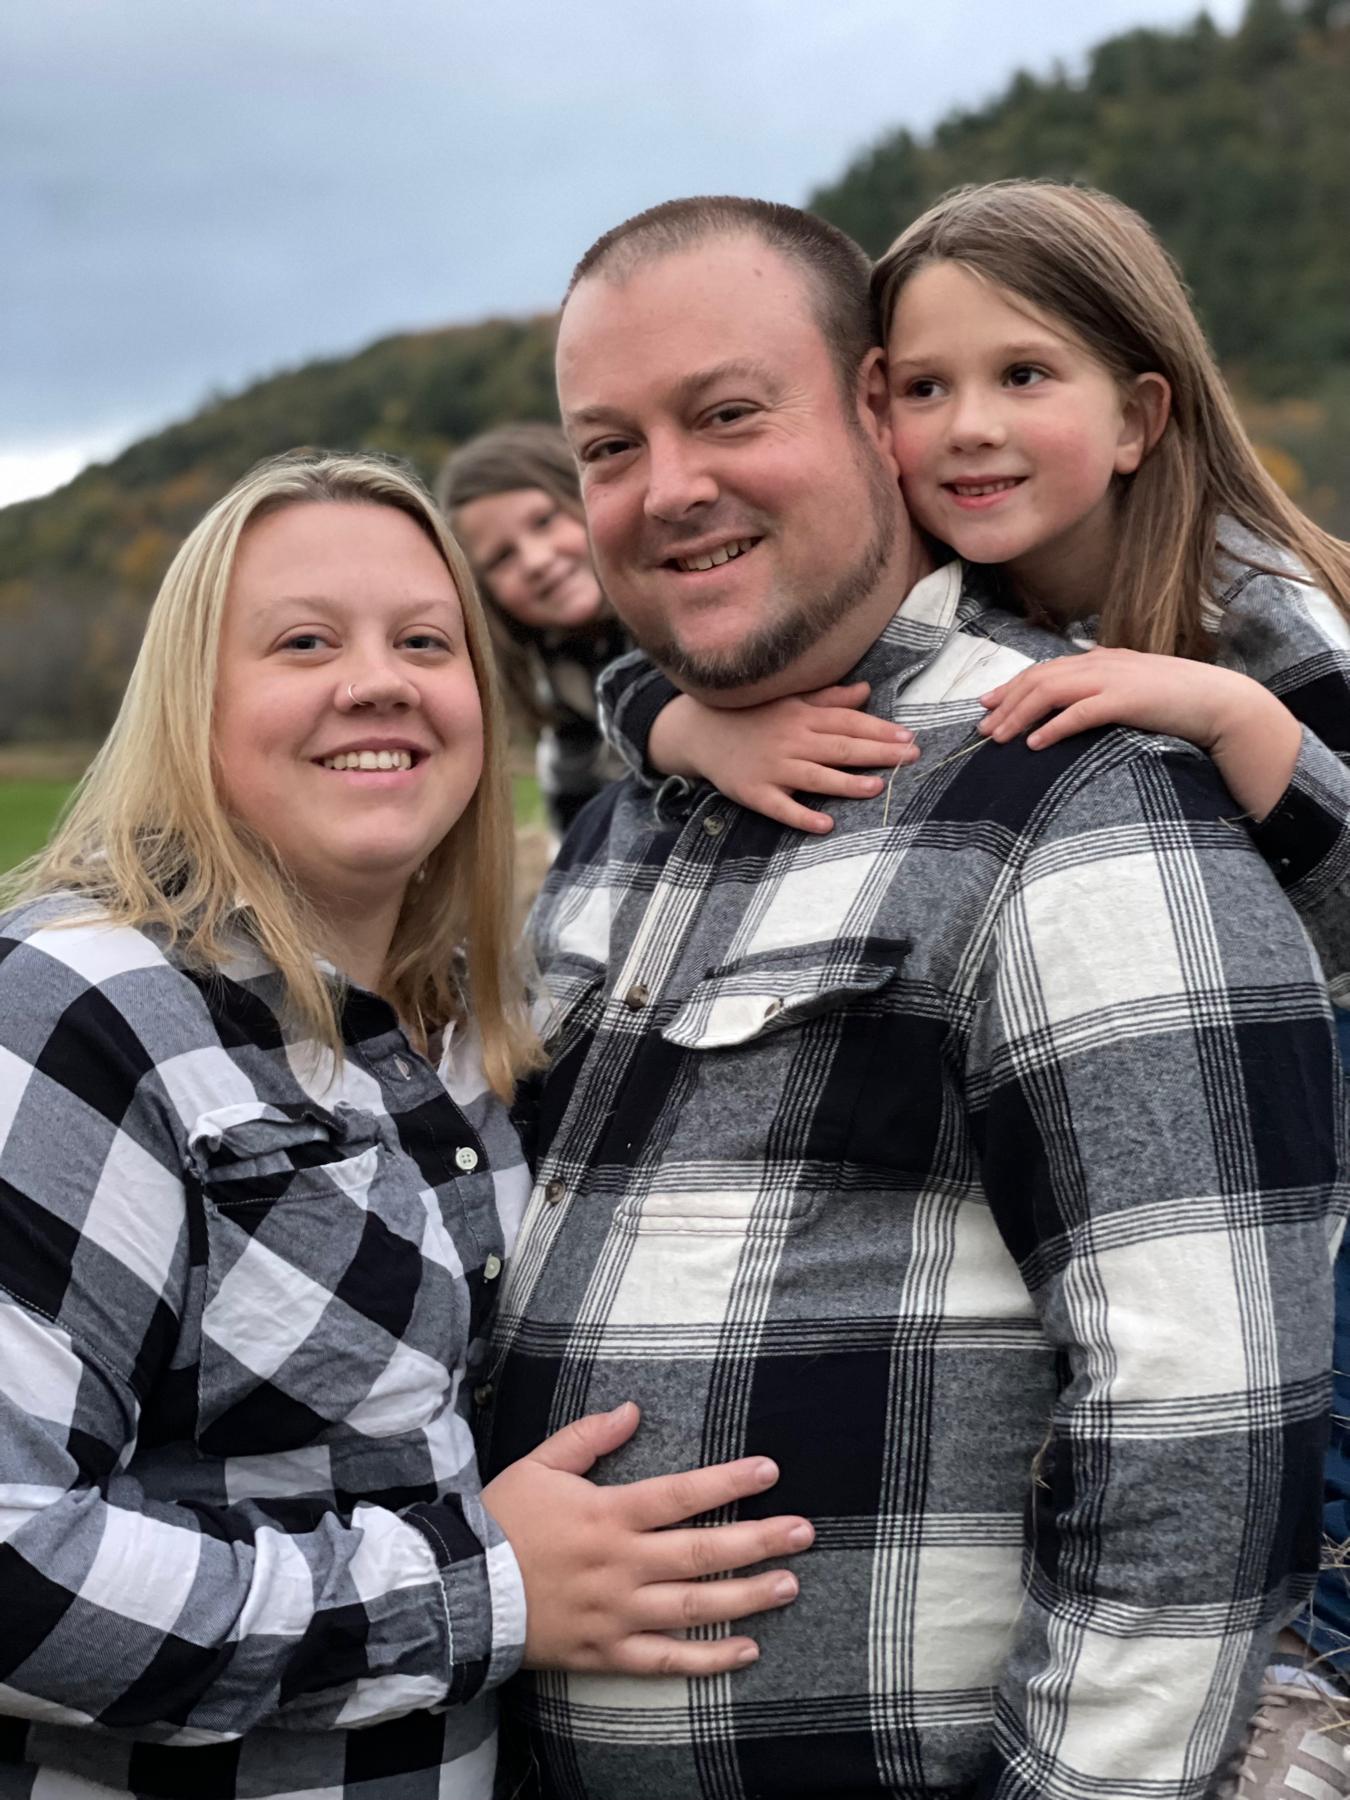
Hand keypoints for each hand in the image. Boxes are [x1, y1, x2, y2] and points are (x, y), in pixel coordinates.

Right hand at [482, 1401, 813, 1675]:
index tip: (770, 1471)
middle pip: (702, 1552)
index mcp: (607, 1514)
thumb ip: (589, 1437)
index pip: (682, 1494)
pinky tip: (746, 1650)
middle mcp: (620, 1564)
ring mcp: (616, 1613)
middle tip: (804, 1533)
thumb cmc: (501, 1521)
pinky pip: (665, 1660)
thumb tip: (633, 1409)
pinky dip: (707, 1659)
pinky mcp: (605, 1652)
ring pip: (694, 1607)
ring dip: (747, 1596)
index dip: (729, 1482)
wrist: (460, 1591)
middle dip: (759, 1541)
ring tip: (790, 1584)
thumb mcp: (539, 1465)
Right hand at [651, 684, 917, 833]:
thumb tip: (866, 691)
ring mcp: (772, 768)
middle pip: (839, 748)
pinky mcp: (754, 793)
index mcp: (800, 716)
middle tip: (910, 759)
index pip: (847, 722)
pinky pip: (781, 808)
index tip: (908, 737)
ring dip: (846, 783)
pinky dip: (802, 816)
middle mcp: (789, 740)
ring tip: (877, 787)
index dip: (879, 729)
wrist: (697, 731)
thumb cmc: (751, 715)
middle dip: (877, 753)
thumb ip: (827, 698)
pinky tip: (825, 825)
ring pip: (815, 777)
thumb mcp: (789, 700)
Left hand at [978, 647, 1300, 819]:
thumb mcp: (1134, 690)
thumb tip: (1074, 708)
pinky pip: (1079, 713)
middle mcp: (1101, 663)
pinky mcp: (1126, 700)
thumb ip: (1104, 692)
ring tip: (997, 738)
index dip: (1011, 687)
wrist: (1221, 702)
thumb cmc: (1178, 702)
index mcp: (1101, 659)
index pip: (1044, 669)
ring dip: (1019, 716)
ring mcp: (1113, 679)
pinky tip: (1034, 744)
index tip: (986, 704)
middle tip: (981, 729)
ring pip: (1049, 692)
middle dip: (1005, 704)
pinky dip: (1053, 727)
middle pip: (1038, 679)